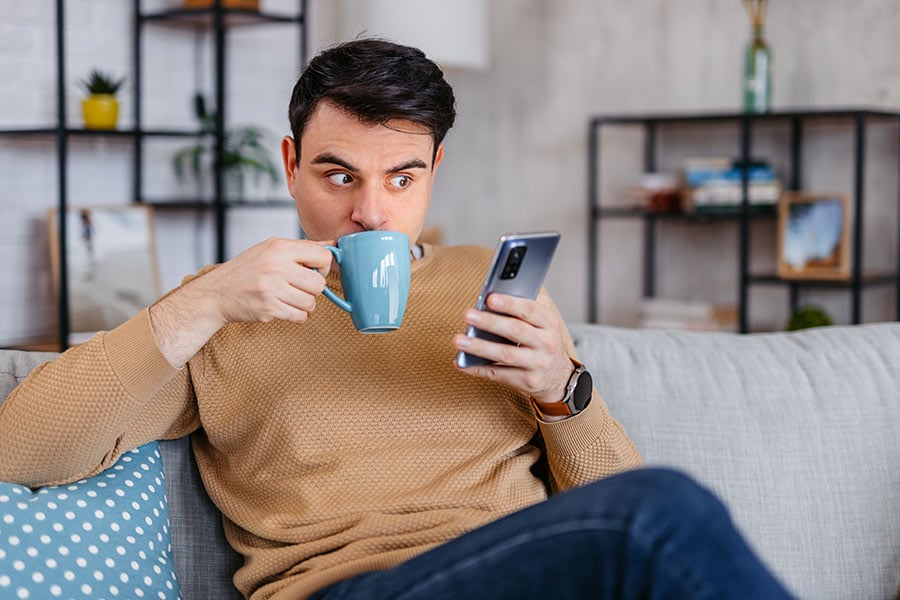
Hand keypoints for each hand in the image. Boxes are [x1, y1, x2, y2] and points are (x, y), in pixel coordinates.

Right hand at [150, 237, 332, 367]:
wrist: (217, 293)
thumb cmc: (247, 270)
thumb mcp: (271, 249)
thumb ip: (303, 248)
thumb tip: (334, 244)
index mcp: (279, 247)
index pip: (323, 255)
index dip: (324, 266)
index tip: (315, 271)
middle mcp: (276, 266)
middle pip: (319, 284)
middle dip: (314, 289)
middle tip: (300, 287)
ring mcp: (272, 289)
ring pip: (311, 302)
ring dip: (305, 304)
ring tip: (291, 298)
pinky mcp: (269, 308)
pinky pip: (300, 316)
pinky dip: (297, 315)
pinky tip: (285, 308)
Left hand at [452, 292, 573, 404]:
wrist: (559, 378)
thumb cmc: (543, 343)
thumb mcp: (544, 324)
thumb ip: (527, 308)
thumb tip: (496, 294)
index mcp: (550, 323)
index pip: (530, 310)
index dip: (510, 304)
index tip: (490, 298)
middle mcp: (546, 343)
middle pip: (516, 331)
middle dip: (490, 322)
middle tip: (468, 315)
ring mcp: (538, 364)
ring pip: (505, 354)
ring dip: (479, 346)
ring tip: (459, 340)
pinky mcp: (528, 381)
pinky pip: (499, 375)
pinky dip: (478, 369)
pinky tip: (462, 363)